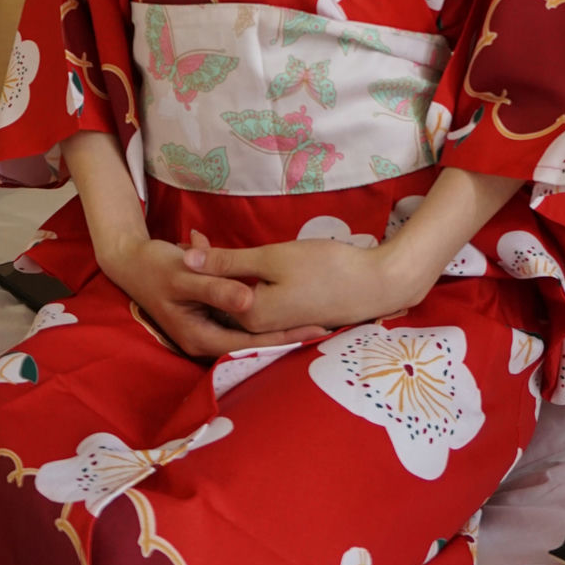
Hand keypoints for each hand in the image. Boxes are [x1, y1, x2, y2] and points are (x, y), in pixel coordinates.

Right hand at [100, 235, 328, 360]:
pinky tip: (290, 306)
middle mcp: (206, 340)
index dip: (284, 337)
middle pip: (254, 342)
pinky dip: (264, 312)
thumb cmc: (156, 267)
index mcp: (199, 337)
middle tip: (325, 327)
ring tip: (317, 319)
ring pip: (251, 331)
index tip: (314, 330)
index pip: (251, 343)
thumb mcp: (186, 275)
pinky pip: (243, 318)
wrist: (131, 261)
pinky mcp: (212, 316)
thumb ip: (217, 287)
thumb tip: (249, 300)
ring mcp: (209, 329)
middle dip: (288, 334)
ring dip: (279, 324)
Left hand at [182, 238, 411, 335]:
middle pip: (222, 297)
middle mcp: (260, 328)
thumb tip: (186, 260)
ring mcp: (277, 326)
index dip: (197, 262)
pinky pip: (257, 299)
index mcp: (250, 317)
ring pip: (238, 297)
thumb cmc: (327, 268)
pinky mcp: (291, 318)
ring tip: (211, 245)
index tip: (188, 236)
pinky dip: (246, 280)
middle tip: (193, 237)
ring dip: (225, 273)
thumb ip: (229, 261)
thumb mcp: (273, 257)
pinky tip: (245, 261)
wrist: (378, 285)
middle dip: (207, 269)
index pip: (209, 291)